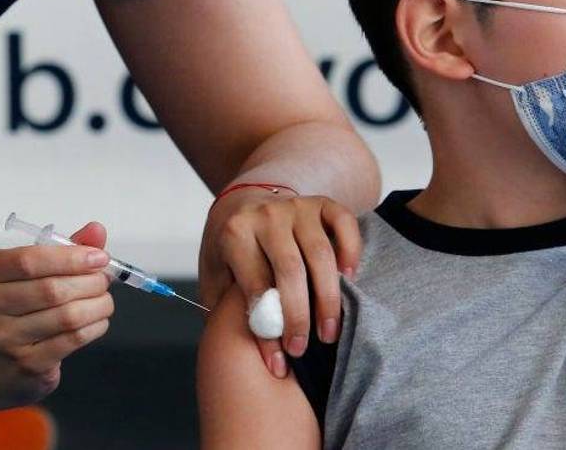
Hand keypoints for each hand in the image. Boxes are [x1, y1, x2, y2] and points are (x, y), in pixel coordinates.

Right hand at [0, 222, 113, 407]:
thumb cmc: (14, 307)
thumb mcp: (28, 273)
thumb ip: (63, 250)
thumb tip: (96, 230)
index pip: (29, 260)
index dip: (70, 257)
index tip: (98, 257)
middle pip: (53, 289)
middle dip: (91, 282)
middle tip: (104, 279)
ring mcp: (5, 339)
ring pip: (67, 316)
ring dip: (98, 304)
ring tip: (104, 299)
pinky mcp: (27, 364)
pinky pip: (72, 340)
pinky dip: (95, 326)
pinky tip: (97, 319)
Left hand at [198, 188, 360, 378]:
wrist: (242, 203)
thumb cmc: (231, 250)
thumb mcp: (215, 275)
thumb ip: (223, 305)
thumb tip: (238, 351)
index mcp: (235, 233)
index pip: (255, 286)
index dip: (267, 328)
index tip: (278, 362)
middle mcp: (267, 216)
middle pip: (290, 271)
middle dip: (299, 317)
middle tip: (302, 350)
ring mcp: (296, 207)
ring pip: (321, 253)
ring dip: (328, 298)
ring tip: (329, 332)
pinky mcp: (321, 203)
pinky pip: (344, 223)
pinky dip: (351, 251)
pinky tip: (348, 280)